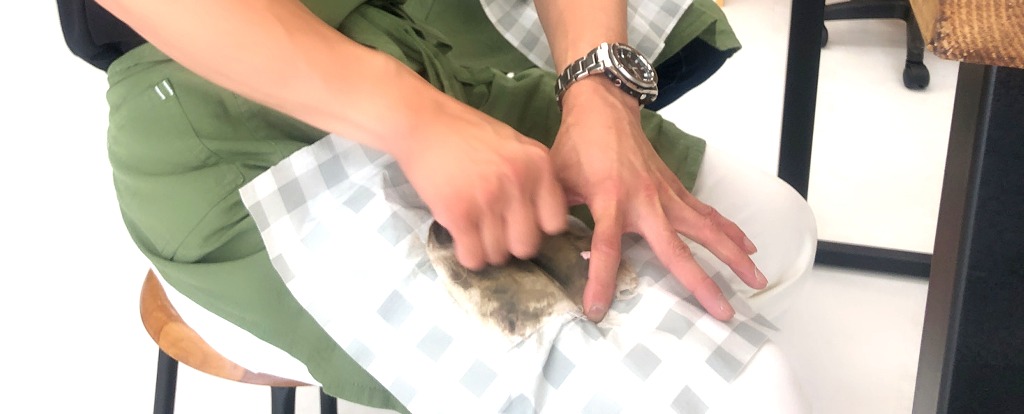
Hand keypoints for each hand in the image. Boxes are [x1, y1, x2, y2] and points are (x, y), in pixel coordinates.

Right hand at [395, 98, 567, 269]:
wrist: (422, 122)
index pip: (556, 223)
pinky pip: (473, 257)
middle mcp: (519, 183)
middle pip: (527, 245)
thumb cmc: (467, 132)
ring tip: (476, 233)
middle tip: (496, 231)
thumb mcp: (514, 144)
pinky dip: (468, 255)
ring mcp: (489, 199)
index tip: (522, 221)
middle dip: (511, 244)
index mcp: (539, 164)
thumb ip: (533, 176)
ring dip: (487, 250)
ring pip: (499, 255)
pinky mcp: (458, 214)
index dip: (538, 227)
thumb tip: (544, 218)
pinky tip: (462, 240)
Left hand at [550, 78, 766, 321]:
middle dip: (701, 283)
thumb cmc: (577, 145)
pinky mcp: (677, 189)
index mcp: (609, 200)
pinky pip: (708, 214)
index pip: (605, 248)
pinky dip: (730, 231)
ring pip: (706, 231)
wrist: (603, 109)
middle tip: (723, 311)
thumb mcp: (555, 179)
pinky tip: (750, 248)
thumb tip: (540, 244)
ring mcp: (666, 195)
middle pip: (677, 249)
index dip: (601, 280)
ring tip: (756, 281)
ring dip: (733, 256)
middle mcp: (645, 201)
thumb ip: (552, 213)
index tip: (598, 309)